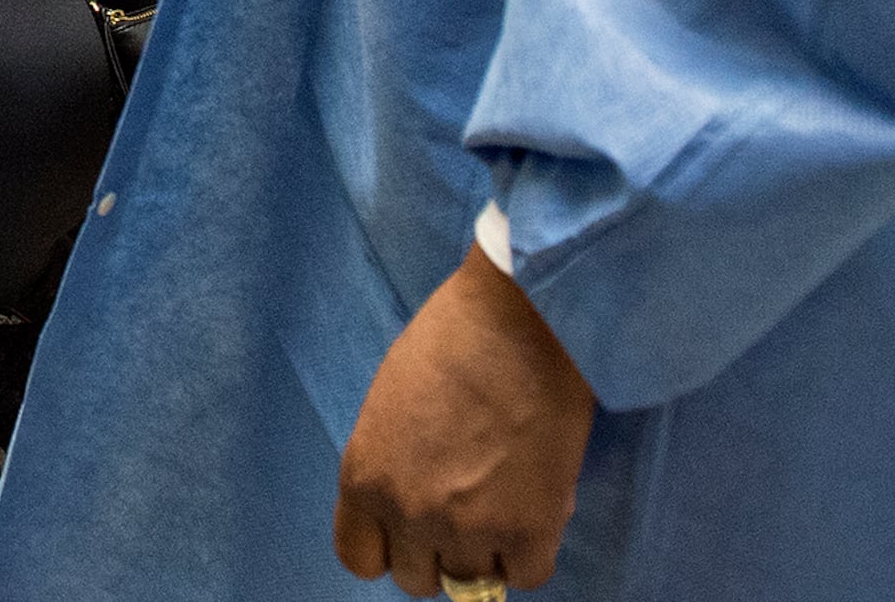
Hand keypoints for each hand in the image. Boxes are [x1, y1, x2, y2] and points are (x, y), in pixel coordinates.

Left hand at [332, 247, 594, 595]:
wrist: (517, 319)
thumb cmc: (451, 340)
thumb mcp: (391, 404)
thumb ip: (394, 462)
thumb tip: (417, 500)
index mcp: (363, 476)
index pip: (358, 558)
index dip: (389, 547)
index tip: (411, 530)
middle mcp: (407, 512)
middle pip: (416, 579)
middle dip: (440, 551)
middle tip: (467, 512)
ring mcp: (468, 527)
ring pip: (472, 585)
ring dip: (489, 551)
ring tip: (505, 503)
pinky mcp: (528, 530)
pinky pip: (526, 575)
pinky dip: (532, 551)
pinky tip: (536, 509)